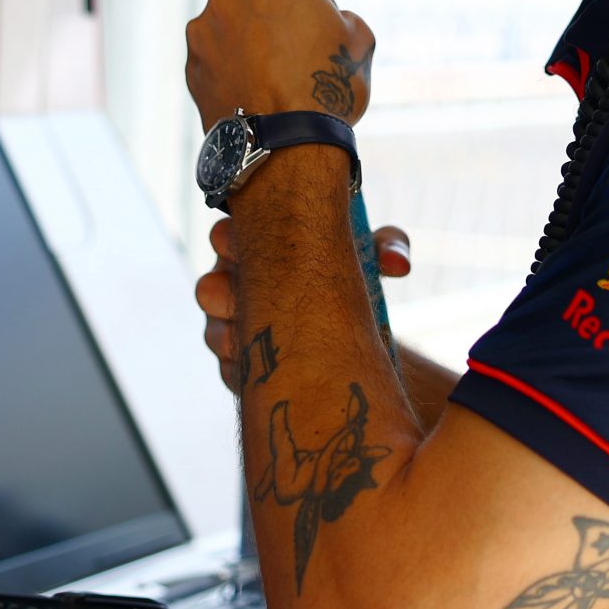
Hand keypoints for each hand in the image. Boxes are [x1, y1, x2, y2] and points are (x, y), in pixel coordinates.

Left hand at [185, 0, 374, 130]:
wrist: (286, 144)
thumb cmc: (328, 87)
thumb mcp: (359, 39)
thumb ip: (339, 16)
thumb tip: (328, 23)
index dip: (319, 3)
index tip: (325, 30)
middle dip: (277, 19)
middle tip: (298, 55)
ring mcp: (205, 27)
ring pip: (234, 27)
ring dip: (250, 43)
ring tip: (275, 80)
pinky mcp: (192, 64)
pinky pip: (218, 59)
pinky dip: (232, 70)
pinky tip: (255, 94)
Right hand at [198, 214, 411, 394]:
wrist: (352, 341)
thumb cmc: (351, 283)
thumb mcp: (370, 260)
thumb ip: (387, 247)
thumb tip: (399, 263)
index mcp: (257, 250)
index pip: (226, 237)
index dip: (228, 240)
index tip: (241, 245)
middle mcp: (237, 288)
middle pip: (209, 288)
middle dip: (222, 290)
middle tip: (240, 292)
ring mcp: (233, 329)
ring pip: (214, 333)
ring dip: (229, 335)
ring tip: (255, 337)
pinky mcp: (241, 367)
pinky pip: (230, 371)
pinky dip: (243, 371)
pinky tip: (265, 370)